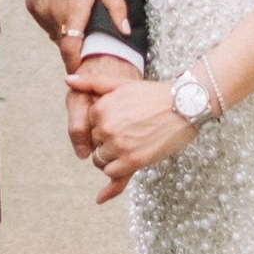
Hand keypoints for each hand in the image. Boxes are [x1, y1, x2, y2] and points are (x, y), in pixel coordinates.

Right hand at [25, 0, 132, 73]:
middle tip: (89, 42)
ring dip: (65, 33)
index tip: (83, 72)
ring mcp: (39, 10)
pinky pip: (45, 23)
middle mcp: (53, 13)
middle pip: (64, 43)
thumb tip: (125, 30)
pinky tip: (64, 6)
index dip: (76, 65)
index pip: (71, 50)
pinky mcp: (30, 5)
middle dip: (75, 47)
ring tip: (77, 20)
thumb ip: (115, 6)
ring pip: (54, 34)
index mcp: (73, 10)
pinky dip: (55, 21)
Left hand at [67, 71, 196, 203]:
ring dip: (113, 157)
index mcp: (101, 108)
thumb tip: (67, 80)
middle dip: (107, 143)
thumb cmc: (156, 95)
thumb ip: (92, 83)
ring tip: (133, 145)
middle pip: (95, 144)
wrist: (186, 106)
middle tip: (131, 133)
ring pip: (101, 160)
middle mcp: (107, 127)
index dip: (104, 127)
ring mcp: (120, 145)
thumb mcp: (123, 84)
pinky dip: (119, 169)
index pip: (88, 127)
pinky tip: (133, 158)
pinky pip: (112, 173)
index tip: (122, 122)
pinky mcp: (133, 160)